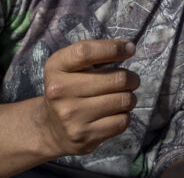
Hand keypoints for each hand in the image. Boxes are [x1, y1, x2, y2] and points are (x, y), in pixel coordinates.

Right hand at [40, 39, 139, 156]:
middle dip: (131, 78)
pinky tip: (113, 114)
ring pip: (124, 100)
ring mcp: (71, 116)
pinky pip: (122, 121)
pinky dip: (124, 115)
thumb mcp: (72, 66)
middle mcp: (60, 91)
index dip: (113, 48)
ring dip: (130, 97)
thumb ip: (96, 53)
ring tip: (121, 97)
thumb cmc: (70, 88)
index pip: (86, 52)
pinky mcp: (83, 136)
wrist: (51, 128)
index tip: (130, 48)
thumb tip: (128, 48)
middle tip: (130, 80)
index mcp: (56, 67)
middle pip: (118, 78)